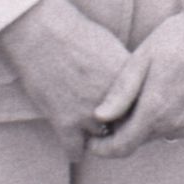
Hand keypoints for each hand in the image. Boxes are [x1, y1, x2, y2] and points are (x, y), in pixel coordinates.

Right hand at [0, 0, 132, 159]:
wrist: (41, 32)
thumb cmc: (75, 32)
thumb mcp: (111, 48)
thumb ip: (124, 73)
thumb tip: (134, 86)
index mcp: (128, 81)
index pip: (142, 109)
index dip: (137, 112)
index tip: (132, 114)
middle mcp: (113, 101)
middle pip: (125, 127)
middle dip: (120, 128)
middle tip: (114, 128)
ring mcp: (89, 114)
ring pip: (102, 141)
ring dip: (98, 139)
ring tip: (95, 137)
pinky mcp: (65, 123)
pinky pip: (75, 151)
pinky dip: (75, 150)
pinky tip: (75, 147)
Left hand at [87, 0, 183, 157]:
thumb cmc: (176, 37)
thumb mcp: (141, 58)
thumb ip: (121, 92)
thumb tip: (98, 117)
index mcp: (156, 110)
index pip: (123, 147)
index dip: (104, 149)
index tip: (92, 143)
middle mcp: (178, 125)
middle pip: (143, 139)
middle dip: (129, 128)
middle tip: (124, 104)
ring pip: (164, 133)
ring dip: (154, 121)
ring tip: (153, 90)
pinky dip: (175, 116)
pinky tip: (177, 91)